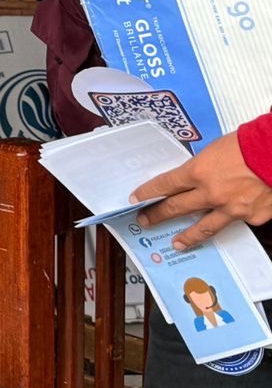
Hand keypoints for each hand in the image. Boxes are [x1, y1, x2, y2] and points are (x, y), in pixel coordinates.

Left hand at [131, 131, 271, 248]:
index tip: (136, 198)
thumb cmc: (250, 145)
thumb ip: (202, 168)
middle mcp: (211, 193)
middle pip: (176, 207)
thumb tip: (195, 178)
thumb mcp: (214, 150)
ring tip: (177, 243)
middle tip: (145, 220)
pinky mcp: (251, 217)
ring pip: (203, 227)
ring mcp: (231, 208)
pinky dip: (233, 218)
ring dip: (187, 236)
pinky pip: (237, 221)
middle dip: (157, 215)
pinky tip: (230, 219)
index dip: (148, 192)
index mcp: (198, 171)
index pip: (164, 185)